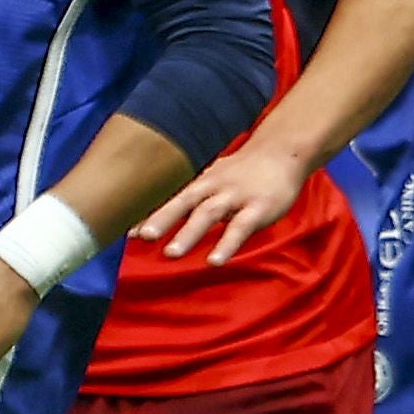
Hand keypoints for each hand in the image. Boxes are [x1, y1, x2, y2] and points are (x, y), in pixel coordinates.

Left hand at [137, 140, 308, 265]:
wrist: (284, 152)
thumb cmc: (244, 171)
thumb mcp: (215, 179)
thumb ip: (194, 198)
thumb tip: (171, 218)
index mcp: (203, 183)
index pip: (173, 199)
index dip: (151, 215)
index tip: (128, 232)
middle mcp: (214, 187)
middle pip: (184, 202)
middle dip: (162, 219)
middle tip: (142, 237)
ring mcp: (236, 196)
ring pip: (208, 214)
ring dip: (188, 233)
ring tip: (170, 254)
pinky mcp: (259, 208)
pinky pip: (240, 228)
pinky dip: (226, 245)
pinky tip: (214, 261)